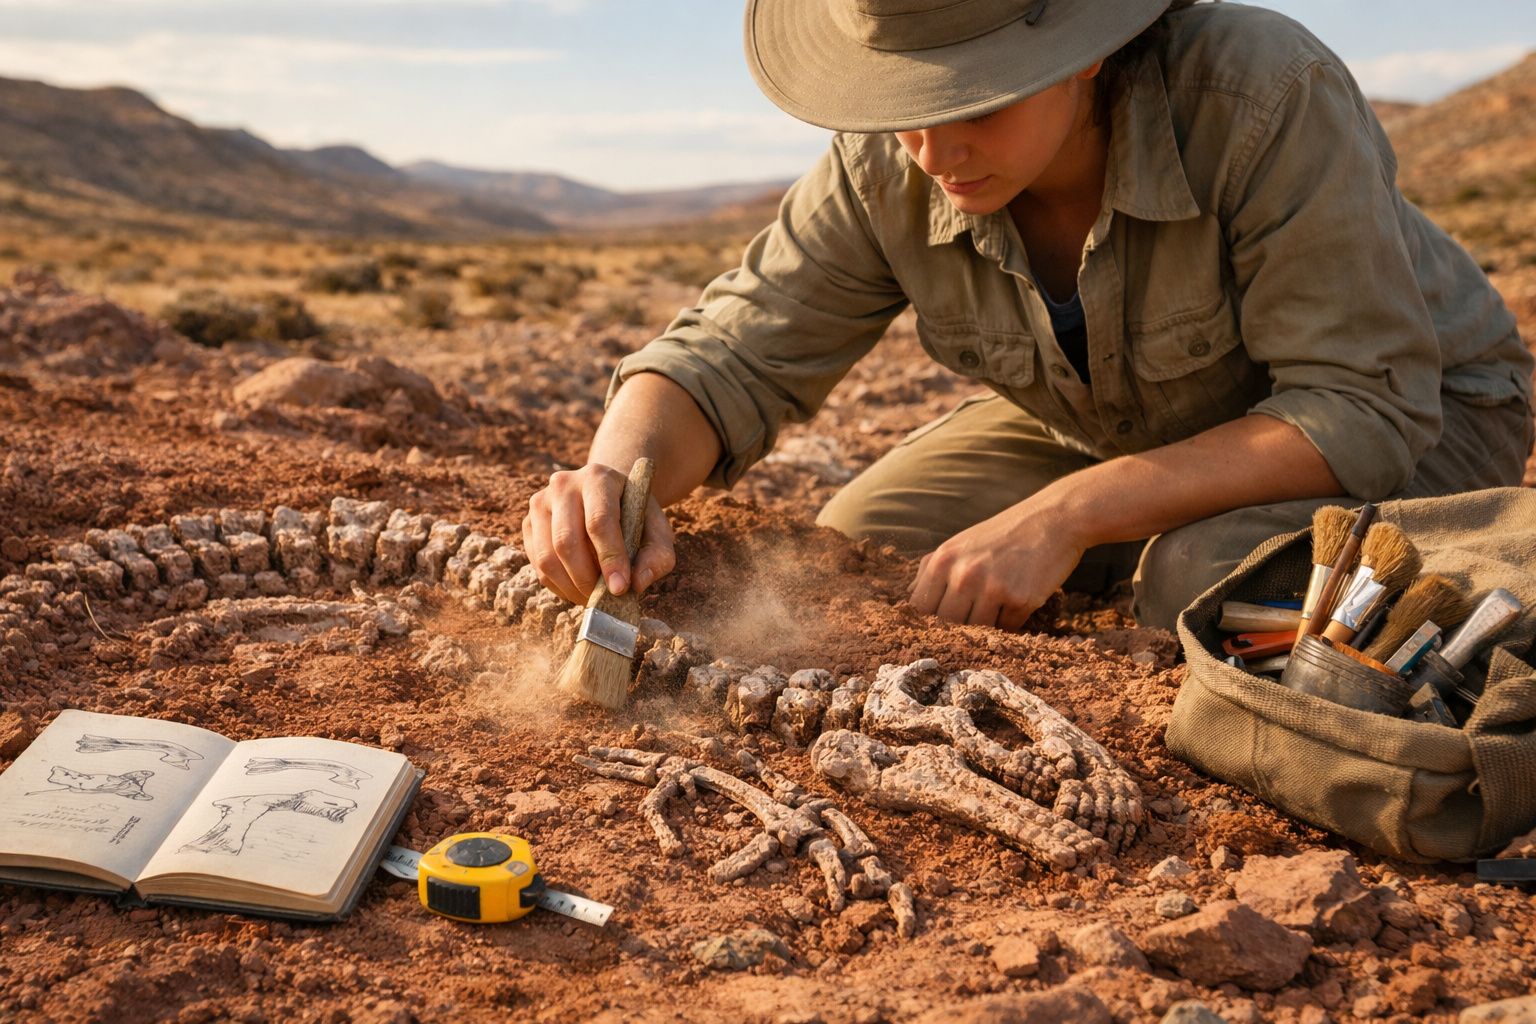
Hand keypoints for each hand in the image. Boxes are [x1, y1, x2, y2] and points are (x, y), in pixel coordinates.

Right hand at [522, 463, 675, 605]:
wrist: (607, 497)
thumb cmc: (635, 516)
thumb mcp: (657, 531)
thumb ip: (657, 556)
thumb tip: (637, 584)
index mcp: (598, 478)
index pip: (599, 521)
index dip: (609, 558)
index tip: (620, 588)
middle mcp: (563, 485)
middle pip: (566, 541)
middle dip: (587, 579)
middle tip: (606, 599)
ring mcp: (540, 503)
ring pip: (546, 557)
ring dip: (571, 587)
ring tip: (593, 597)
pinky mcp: (528, 523)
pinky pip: (537, 566)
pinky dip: (559, 586)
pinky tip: (579, 588)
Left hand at [908, 499, 1085, 629]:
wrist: (1054, 519)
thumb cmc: (1003, 533)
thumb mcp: (960, 542)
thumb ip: (931, 568)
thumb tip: (909, 596)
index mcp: (943, 560)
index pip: (921, 608)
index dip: (927, 621)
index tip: (938, 626)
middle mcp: (964, 575)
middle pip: (947, 625)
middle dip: (957, 628)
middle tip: (972, 620)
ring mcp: (992, 588)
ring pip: (977, 630)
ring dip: (986, 625)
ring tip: (998, 605)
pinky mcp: (1020, 600)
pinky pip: (1007, 628)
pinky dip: (1011, 622)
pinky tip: (1018, 600)